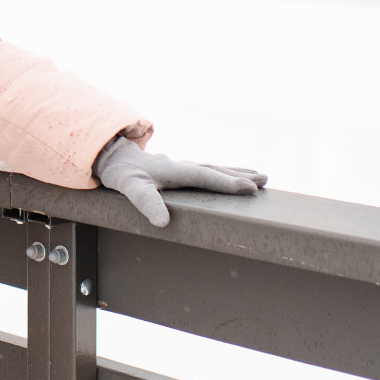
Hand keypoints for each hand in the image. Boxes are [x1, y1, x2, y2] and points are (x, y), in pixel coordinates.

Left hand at [93, 137, 266, 227]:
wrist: (115, 157)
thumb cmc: (124, 175)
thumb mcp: (130, 188)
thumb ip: (146, 202)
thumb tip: (163, 222)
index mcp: (173, 170)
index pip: (204, 176)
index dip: (226, 183)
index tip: (249, 188)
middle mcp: (182, 166)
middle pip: (215, 170)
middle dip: (239, 176)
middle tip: (264, 181)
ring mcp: (184, 167)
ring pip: (215, 169)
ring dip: (237, 173)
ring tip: (262, 177)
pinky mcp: (183, 171)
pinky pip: (209, 172)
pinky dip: (226, 174)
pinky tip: (237, 177)